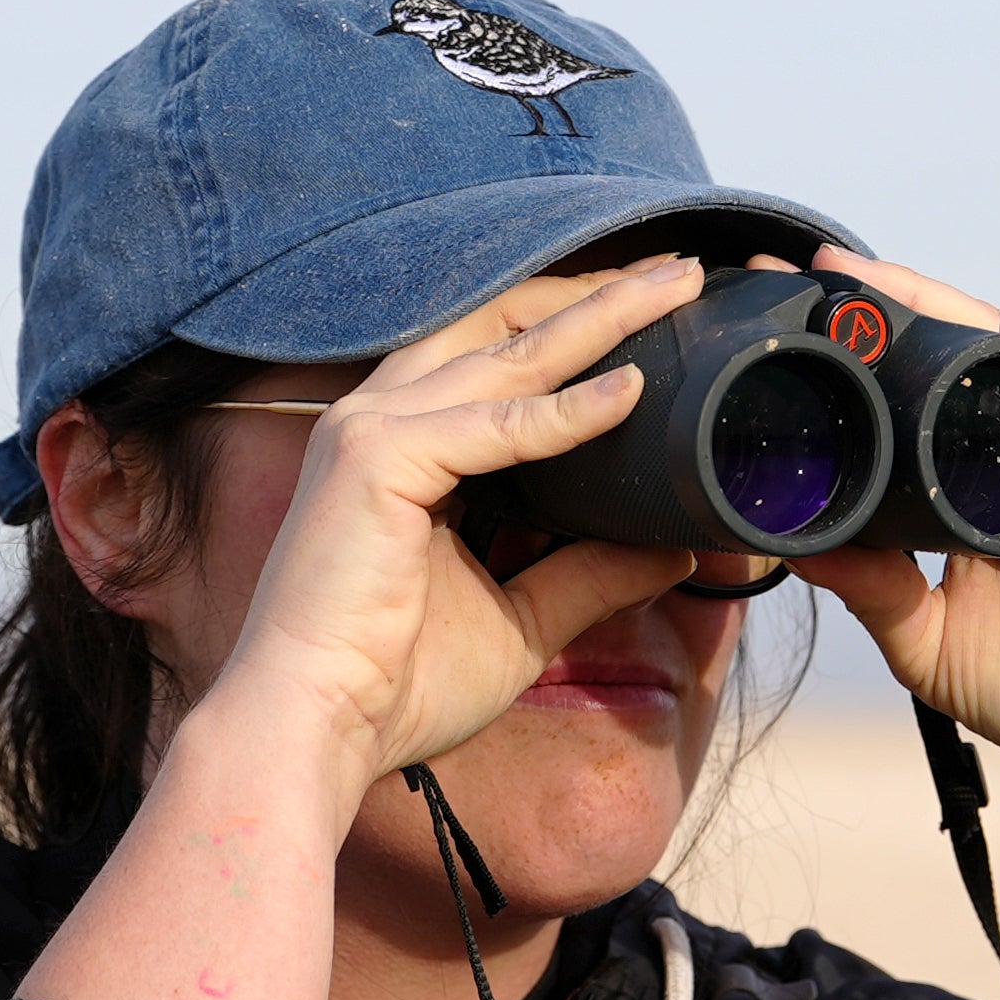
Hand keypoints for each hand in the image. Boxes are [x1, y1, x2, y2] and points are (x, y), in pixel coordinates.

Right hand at [207, 258, 706, 810]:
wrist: (316, 728)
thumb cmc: (397, 683)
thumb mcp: (521, 619)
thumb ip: (589, 575)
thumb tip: (674, 550)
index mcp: (405, 446)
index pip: (501, 356)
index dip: (580, 326)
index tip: (660, 311)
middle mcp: (382, 418)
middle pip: (506, 326)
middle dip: (598, 295)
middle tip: (683, 272)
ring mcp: (372, 430)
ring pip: (507, 353)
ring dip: (597, 318)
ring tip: (674, 291)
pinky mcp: (375, 460)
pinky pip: (495, 425)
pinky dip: (567, 410)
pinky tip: (631, 391)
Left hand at [789, 245, 999, 806]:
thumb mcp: (920, 636)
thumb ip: (865, 584)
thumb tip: (787, 542)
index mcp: (971, 485)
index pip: (912, 398)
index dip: (858, 357)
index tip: (788, 318)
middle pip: (953, 357)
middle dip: (888, 306)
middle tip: (815, 270)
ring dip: (944, 312)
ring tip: (877, 280)